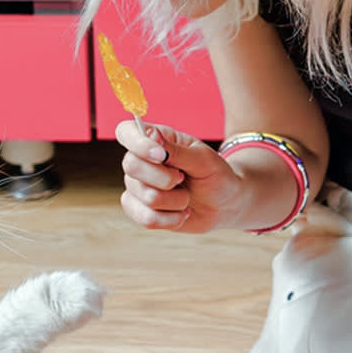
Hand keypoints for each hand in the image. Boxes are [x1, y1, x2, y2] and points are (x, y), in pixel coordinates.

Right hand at [114, 119, 242, 233]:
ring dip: (174, 201)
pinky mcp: (141, 210)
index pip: (126, 132)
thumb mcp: (203, 159)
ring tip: (187, 198)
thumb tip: (150, 135)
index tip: (162, 156)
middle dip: (164, 178)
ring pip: (143, 196)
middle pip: (131, 166)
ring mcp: (138, 186)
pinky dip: (170, 220)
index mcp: (155, 139)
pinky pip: (145, 218)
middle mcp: (141, 161)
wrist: (225, 205)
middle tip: (183, 178)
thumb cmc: (215, 175)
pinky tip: (182, 214)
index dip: (137, 143)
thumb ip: (176, 150)